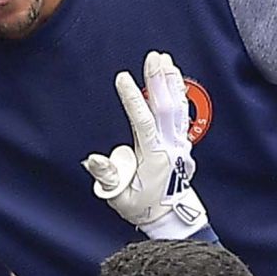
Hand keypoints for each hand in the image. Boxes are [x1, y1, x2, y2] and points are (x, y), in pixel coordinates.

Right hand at [83, 51, 207, 240]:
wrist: (170, 217)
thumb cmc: (142, 206)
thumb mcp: (118, 197)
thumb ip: (107, 177)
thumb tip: (94, 159)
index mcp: (154, 156)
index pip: (143, 121)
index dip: (133, 98)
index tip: (122, 78)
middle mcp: (170, 146)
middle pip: (164, 107)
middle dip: (157, 80)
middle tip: (152, 58)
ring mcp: (179, 143)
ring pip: (177, 107)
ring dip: (170, 82)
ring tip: (165, 61)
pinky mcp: (181, 142)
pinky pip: (182, 113)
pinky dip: (179, 94)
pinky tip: (174, 80)